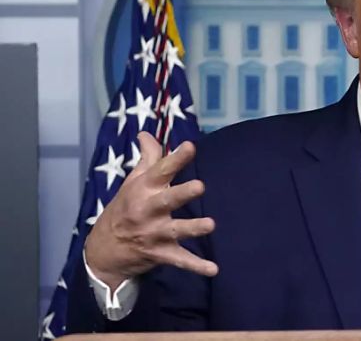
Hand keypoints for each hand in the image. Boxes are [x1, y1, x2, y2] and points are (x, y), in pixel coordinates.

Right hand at [84, 132, 217, 289]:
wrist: (103, 251)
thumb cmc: (124, 209)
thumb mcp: (132, 182)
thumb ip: (148, 158)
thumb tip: (147, 133)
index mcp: (143, 190)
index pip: (160, 170)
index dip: (175, 158)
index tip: (190, 146)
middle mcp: (148, 210)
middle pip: (168, 200)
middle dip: (183, 193)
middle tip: (200, 186)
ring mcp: (154, 234)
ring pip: (176, 230)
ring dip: (193, 228)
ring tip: (210, 225)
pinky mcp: (161, 254)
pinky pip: (180, 261)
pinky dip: (197, 266)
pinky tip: (214, 269)